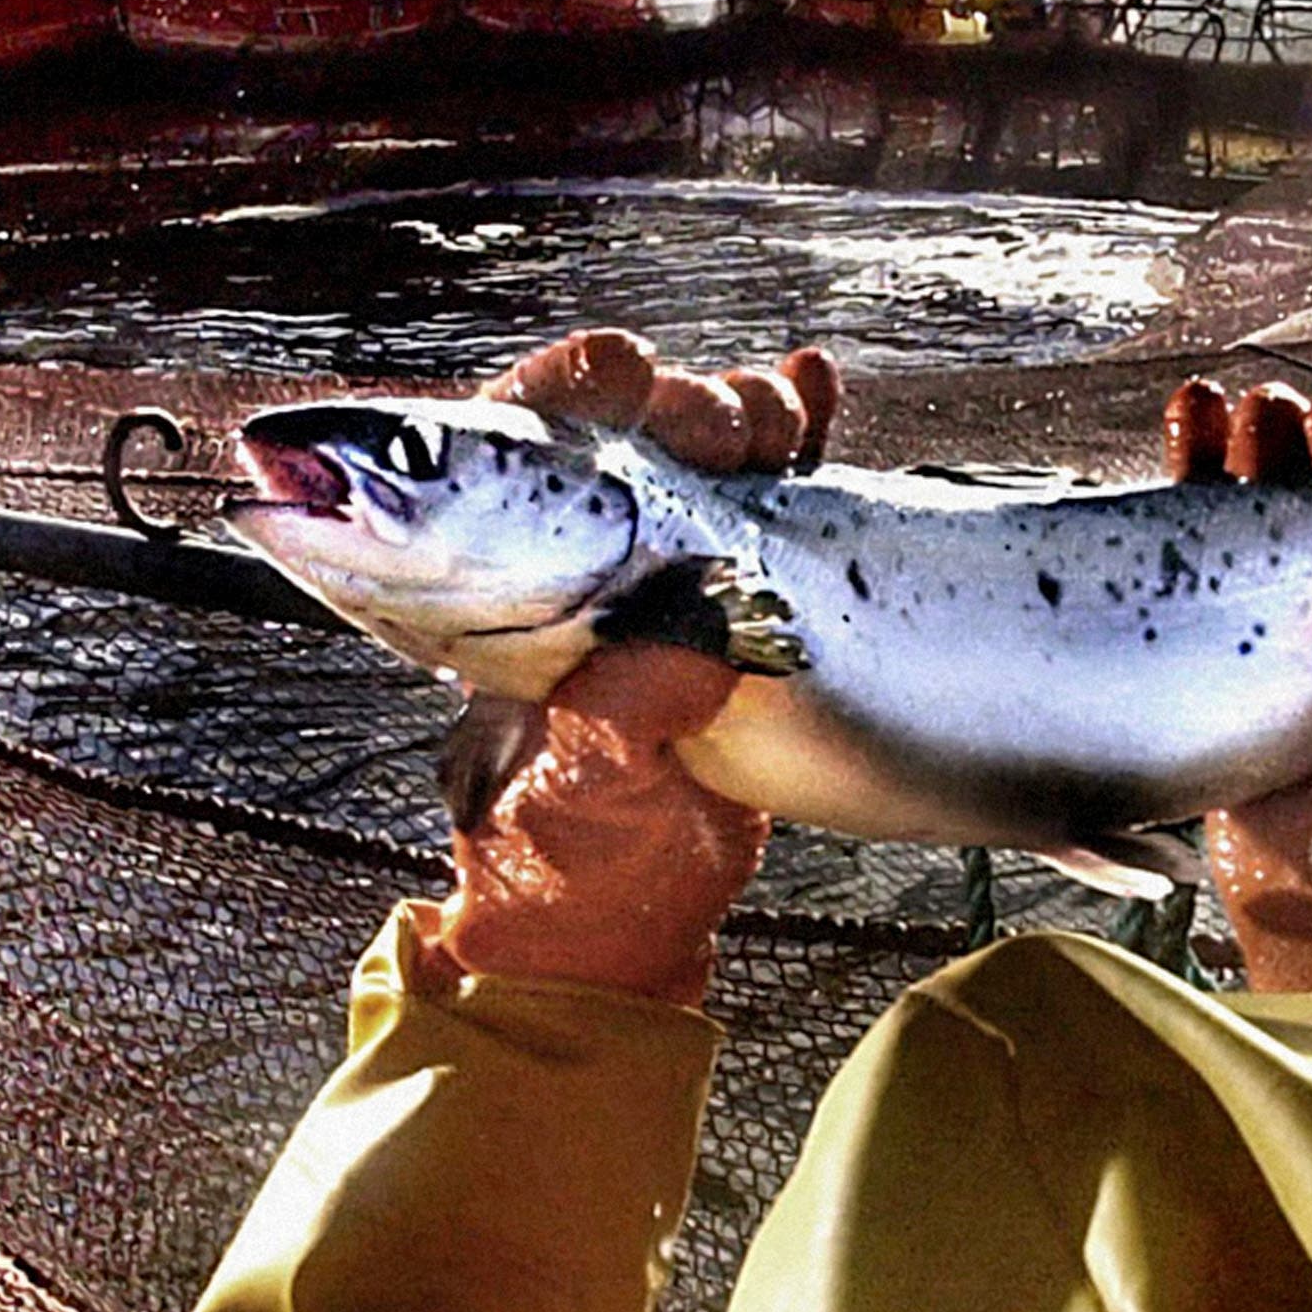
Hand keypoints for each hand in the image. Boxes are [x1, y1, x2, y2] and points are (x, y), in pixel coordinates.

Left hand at [422, 331, 839, 1005]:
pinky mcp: (730, 610)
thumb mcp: (581, 802)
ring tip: (785, 412)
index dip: (566, 395)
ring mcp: (654, 585)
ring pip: (695, 459)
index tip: (625, 371)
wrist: (622, 940)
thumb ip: (622, 720)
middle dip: (681, 407)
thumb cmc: (565, 878)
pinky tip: (817, 390)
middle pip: (620, 439)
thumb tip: (693, 641)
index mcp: (495, 597)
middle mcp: (570, 572)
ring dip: (745, 416)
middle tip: (730, 422)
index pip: (510, 455)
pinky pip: (762, 503)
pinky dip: (793, 440)